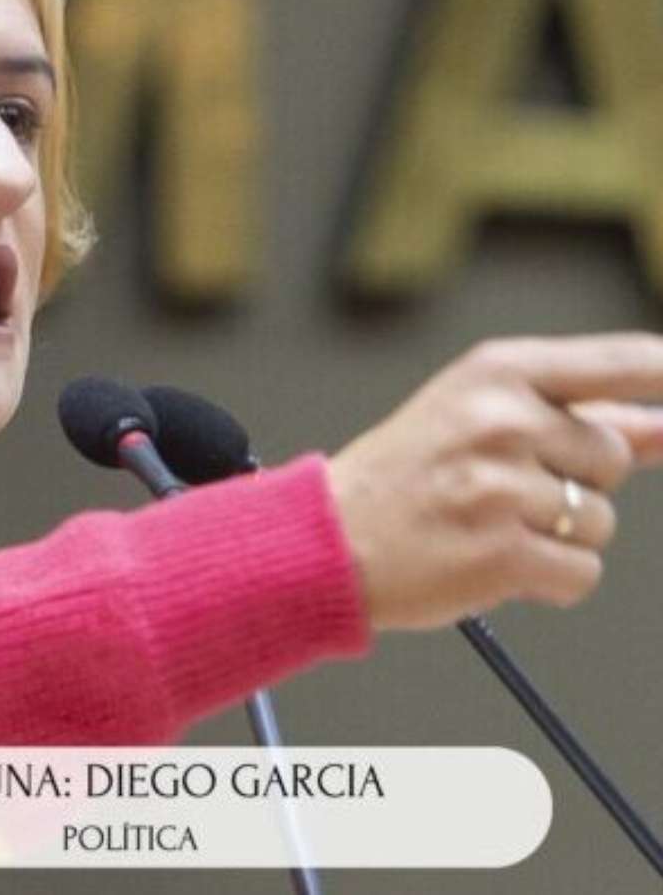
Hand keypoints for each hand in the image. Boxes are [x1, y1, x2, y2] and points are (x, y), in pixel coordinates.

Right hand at [328, 333, 662, 630]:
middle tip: (498, 491)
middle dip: (573, 483)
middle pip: (612, 459)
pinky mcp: (503, 553)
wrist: (324, 539)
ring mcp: (502, 487)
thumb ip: (573, 418)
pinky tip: (493, 565)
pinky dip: (548, 580)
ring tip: (484, 528)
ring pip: (599, 521)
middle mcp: (501, 420)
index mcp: (495, 372)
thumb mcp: (472, 420)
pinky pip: (582, 572)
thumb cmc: (399, 477)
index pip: (619, 362)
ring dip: (558, 536)